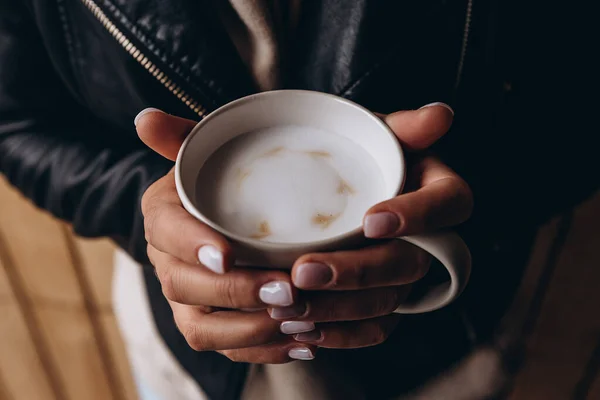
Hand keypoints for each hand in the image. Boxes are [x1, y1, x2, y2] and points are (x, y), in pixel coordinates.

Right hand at [136, 109, 316, 362]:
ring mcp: (187, 300)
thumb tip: (145, 119)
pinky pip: (227, 349)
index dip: (193, 245)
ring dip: (250, 329)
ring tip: (297, 321)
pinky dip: (263, 350)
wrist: (222, 216)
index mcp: (162, 217)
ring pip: (203, 329)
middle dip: (235, 292)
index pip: (166, 233)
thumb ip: (182, 137)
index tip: (228, 253)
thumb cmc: (217, 181)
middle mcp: (168, 263)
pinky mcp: (209, 325)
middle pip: (185, 286)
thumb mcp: (203, 153)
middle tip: (285, 288)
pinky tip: (302, 343)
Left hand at [268, 103, 472, 348]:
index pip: (448, 204)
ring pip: (385, 303)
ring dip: (337, 309)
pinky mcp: (384, 304)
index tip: (371, 219)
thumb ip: (405, 126)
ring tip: (289, 307)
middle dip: (355, 272)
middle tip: (303, 272)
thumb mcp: (378, 132)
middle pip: (406, 264)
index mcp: (439, 194)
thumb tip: (441, 116)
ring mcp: (405, 277)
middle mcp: (429, 241)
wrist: (341, 184)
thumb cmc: (362, 154)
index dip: (416, 215)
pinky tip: (303, 331)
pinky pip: (373, 329)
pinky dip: (339, 334)